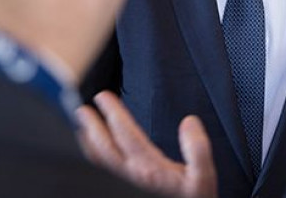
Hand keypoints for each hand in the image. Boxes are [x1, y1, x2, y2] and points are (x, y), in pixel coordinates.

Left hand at [76, 91, 216, 197]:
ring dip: (90, 140)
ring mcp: (130, 180)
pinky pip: (106, 166)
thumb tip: (189, 122)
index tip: (103, 97)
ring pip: (102, 159)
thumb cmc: (195, 197)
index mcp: (151, 168)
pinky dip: (95, 152)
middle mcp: (135, 174)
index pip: (127, 136)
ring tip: (81, 124)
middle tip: (83, 108)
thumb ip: (198, 149)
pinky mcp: (130, 184)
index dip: (113, 114)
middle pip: (106, 148)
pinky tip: (93, 145)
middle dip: (93, 126)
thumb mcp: (204, 175)